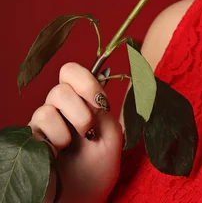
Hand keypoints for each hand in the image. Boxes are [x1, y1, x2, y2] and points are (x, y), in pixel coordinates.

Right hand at [28, 62, 122, 202]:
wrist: (83, 198)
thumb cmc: (99, 167)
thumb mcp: (111, 132)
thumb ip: (103, 106)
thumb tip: (102, 76)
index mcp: (79, 102)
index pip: (71, 71)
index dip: (86, 80)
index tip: (100, 102)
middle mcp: (58, 110)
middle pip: (62, 85)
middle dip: (82, 106)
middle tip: (88, 129)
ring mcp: (42, 124)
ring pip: (51, 101)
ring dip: (72, 120)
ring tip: (74, 142)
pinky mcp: (29, 139)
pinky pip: (41, 119)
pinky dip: (57, 134)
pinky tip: (59, 150)